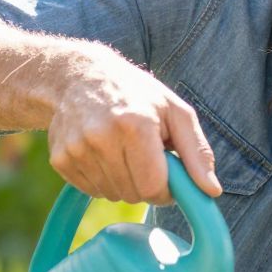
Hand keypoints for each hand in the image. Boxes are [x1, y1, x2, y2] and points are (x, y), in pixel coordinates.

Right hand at [47, 51, 219, 203]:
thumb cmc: (137, 94)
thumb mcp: (176, 112)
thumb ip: (197, 153)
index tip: (168, 176)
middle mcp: (101, 137)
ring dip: (124, 182)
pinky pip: (90, 190)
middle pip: (133, 194)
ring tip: (123, 152)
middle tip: (145, 158)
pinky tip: (103, 154)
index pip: (153, 187)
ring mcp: (76, 149)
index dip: (166, 189)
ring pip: (111, 194)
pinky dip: (102, 179)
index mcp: (135, 125)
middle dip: (145, 184)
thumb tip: (212, 191)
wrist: (81, 76)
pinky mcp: (60, 159)